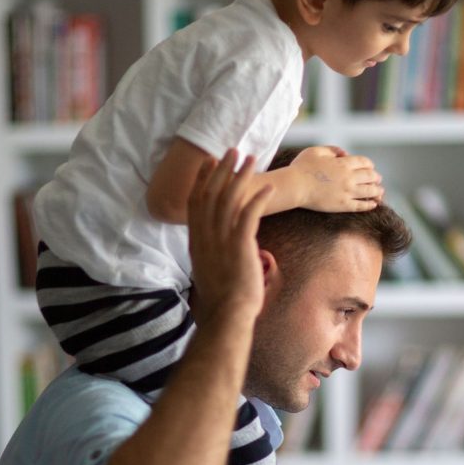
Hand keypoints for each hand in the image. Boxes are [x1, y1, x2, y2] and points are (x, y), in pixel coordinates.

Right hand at [187, 149, 272, 323]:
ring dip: (242, 176)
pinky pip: (248, 214)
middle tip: (232, 150)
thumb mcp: (208, 268)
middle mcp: (205, 235)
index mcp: (196, 240)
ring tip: (252, 159)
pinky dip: (258, 199)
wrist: (226, 313)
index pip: (196, 201)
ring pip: (229, 198)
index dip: (202, 178)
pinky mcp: (239, 245)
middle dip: (222, 168)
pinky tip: (267, 188)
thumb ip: (211, 250)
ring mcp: (221, 239)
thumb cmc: (221, 297)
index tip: (209, 160)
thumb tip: (218, 244)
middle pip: (211, 192)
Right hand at [291, 146, 382, 211]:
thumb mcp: (316, 151)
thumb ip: (332, 150)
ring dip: (377, 191)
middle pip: (370, 176)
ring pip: (370, 191)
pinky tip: (374, 204)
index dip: (369, 165)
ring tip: (380, 192)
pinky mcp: (342, 205)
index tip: (370, 168)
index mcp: (343, 163)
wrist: (295, 186)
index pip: (365, 162)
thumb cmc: (302, 168)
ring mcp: (347, 192)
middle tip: (377, 180)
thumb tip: (344, 153)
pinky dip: (370, 204)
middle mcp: (349, 177)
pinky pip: (361, 205)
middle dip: (376, 177)